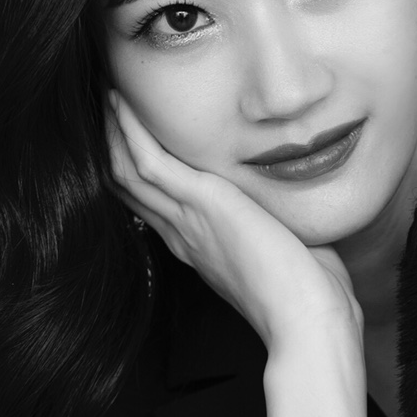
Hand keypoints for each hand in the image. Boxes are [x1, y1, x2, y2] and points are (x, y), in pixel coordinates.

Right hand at [107, 92, 359, 351]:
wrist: (309, 322)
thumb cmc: (312, 296)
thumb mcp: (290, 252)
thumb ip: (281, 228)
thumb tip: (297, 213)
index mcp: (201, 247)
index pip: (153, 203)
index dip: (135, 169)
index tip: (128, 135)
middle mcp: (185, 235)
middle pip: (129, 186)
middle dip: (114, 144)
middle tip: (105, 104)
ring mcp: (188, 221)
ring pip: (127, 171)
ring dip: (114, 130)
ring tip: (107, 94)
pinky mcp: (201, 205)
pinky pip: (148, 161)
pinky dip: (130, 130)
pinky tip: (121, 101)